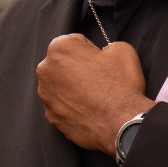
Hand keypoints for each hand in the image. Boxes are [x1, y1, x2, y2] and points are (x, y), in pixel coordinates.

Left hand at [36, 34, 152, 155]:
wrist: (122, 124)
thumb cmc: (121, 85)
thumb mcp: (121, 50)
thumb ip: (106, 46)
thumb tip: (103, 54)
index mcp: (59, 48)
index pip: (75, 42)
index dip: (92, 51)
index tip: (100, 62)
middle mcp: (45, 71)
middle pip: (63, 64)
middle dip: (78, 69)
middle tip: (98, 79)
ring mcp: (46, 97)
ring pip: (60, 86)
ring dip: (73, 88)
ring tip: (95, 96)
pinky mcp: (51, 117)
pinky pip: (62, 106)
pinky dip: (73, 107)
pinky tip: (89, 110)